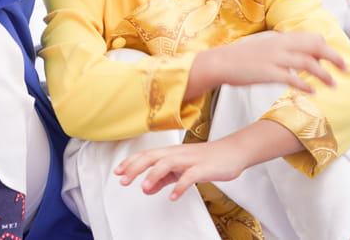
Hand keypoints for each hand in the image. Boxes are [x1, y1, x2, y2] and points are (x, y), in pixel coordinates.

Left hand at [115, 136, 250, 200]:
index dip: (130, 163)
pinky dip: (180, 186)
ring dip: (154, 176)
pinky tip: (173, 196)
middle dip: (135, 168)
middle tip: (123, 180)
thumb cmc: (205, 159)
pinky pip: (189, 176)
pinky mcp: (203, 168)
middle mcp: (176, 153)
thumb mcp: (180, 169)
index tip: (117, 172)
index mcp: (170, 153)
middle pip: (151, 157)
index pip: (145, 155)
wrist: (231, 152)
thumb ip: (163, 178)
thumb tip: (147, 188)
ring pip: (167, 163)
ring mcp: (189, 160)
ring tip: (144, 188)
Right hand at [189, 31, 347, 97]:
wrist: (218, 62)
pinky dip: (305, 85)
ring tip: (333, 84)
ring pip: (308, 63)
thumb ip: (282, 48)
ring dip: (324, 74)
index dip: (326, 47)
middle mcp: (279, 45)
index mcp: (279, 38)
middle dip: (333, 58)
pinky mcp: (267, 73)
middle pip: (314, 46)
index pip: (311, 37)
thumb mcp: (264, 47)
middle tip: (344, 69)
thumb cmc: (240, 57)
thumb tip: (299, 56)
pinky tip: (311, 91)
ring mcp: (273, 58)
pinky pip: (292, 78)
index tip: (333, 58)